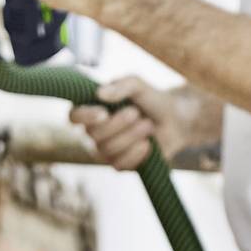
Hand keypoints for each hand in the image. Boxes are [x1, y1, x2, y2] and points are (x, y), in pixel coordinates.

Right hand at [69, 76, 203, 173]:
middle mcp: (95, 131)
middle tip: (136, 113)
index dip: (84, 117)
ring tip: (148, 125)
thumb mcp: (140, 86)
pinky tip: (148, 144)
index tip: (103, 113)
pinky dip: (136, 154)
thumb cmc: (153, 100)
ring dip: (130, 136)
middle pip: (94, 134)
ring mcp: (106, 149)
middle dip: (118, 124)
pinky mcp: (120, 164)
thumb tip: (99, 94)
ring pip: (107, 150)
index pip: (74, 116)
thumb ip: (121, 85)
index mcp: (94, 108)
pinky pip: (118, 164)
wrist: (176, 121)